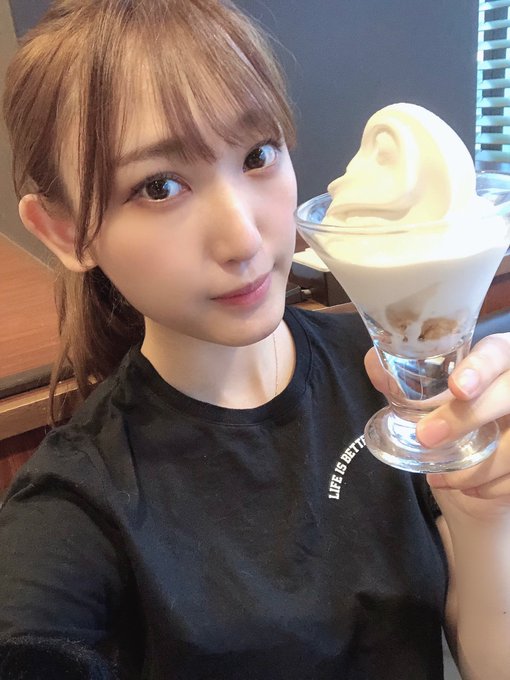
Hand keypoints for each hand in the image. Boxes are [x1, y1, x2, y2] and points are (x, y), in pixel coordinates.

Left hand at [365, 334, 509, 519]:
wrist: (482, 469)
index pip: (498, 351)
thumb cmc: (456, 418)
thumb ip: (405, 381)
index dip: (481, 367)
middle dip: (468, 416)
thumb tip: (375, 364)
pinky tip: (467, 489)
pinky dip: (492, 487)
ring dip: (478, 466)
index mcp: (500, 358)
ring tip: (441, 477)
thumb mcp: (432, 398)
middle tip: (427, 436)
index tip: (457, 388)